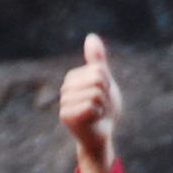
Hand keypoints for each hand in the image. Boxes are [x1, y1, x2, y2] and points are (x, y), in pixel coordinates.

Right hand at [55, 35, 118, 172]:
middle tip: (101, 107)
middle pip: (98, 80)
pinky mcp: (66, 116)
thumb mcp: (104, 81)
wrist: (100, 135)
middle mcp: (65, 87)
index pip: (99, 70)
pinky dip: (98, 115)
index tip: (103, 96)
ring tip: (97, 114)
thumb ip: (97, 61)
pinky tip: (92, 121)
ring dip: (103, 107)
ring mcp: (64, 102)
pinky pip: (91, 106)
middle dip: (106, 96)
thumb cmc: (103, 109)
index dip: (107, 84)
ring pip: (96, 93)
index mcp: (73, 76)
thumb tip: (90, 36)